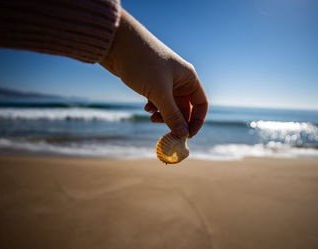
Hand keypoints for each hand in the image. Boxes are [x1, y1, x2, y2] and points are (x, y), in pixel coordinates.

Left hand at [100, 9, 207, 137]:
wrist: (117, 44)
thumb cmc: (142, 63)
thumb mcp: (159, 93)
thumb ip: (172, 115)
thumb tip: (183, 134)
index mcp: (189, 78)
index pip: (200, 105)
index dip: (196, 122)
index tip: (187, 136)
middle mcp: (179, 79)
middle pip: (184, 108)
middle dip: (175, 121)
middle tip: (165, 131)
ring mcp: (164, 81)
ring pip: (169, 106)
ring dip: (163, 115)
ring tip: (151, 117)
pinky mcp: (151, 82)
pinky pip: (158, 100)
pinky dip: (154, 107)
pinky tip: (146, 107)